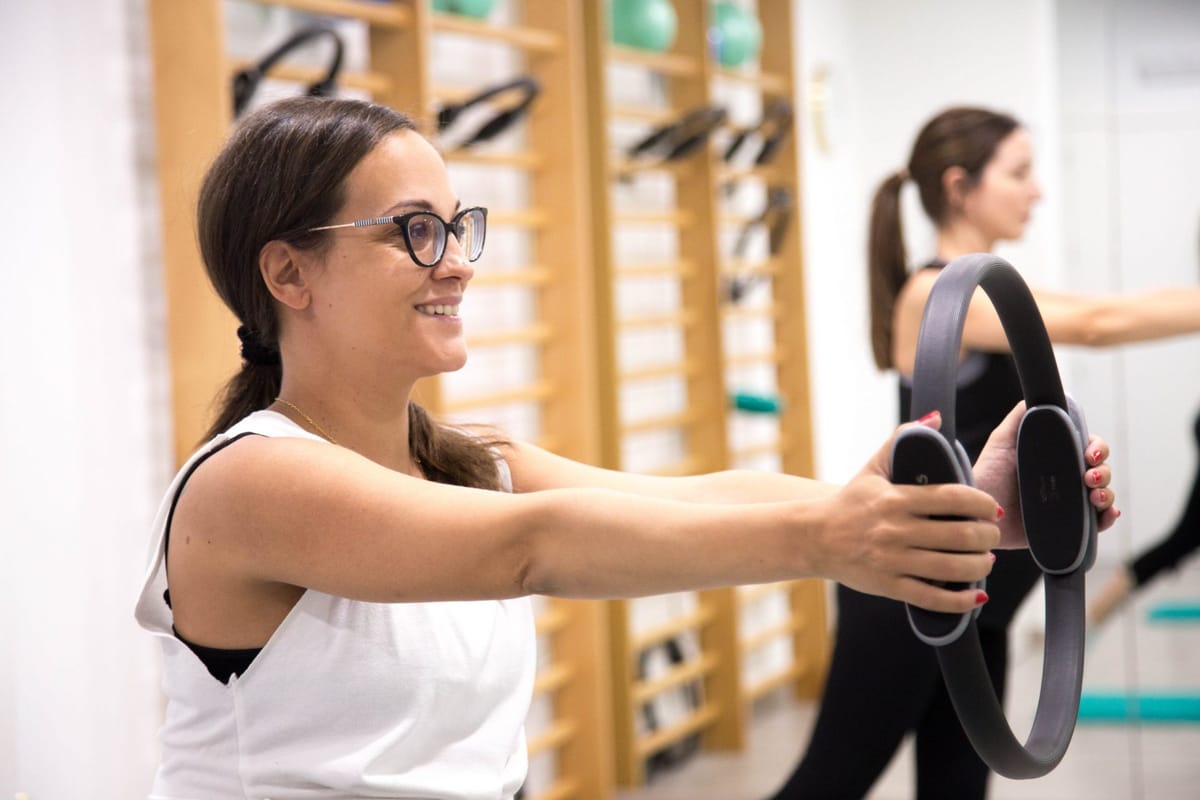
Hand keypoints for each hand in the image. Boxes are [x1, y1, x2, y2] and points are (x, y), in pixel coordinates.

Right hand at [811, 414, 1000, 613]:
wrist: (812, 537)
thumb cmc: (848, 502)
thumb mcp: (872, 469)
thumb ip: (901, 440)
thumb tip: (935, 419)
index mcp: (895, 498)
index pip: (951, 498)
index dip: (982, 503)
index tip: (992, 508)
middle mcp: (894, 530)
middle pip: (959, 535)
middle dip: (987, 536)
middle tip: (993, 535)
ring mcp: (891, 560)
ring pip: (950, 568)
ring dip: (979, 566)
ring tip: (986, 561)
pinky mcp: (887, 586)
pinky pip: (931, 597)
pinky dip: (958, 600)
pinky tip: (974, 597)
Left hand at [973, 402, 1119, 548]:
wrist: (977, 512)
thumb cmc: (986, 475)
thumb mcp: (1002, 440)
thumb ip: (1020, 417)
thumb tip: (1037, 395)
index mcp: (1055, 458)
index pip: (1088, 448)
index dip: (1097, 448)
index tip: (1090, 453)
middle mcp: (1064, 479)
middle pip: (1100, 470)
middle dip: (1104, 472)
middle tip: (1090, 476)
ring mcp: (1067, 504)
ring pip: (1103, 495)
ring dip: (1107, 494)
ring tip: (1094, 496)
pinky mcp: (1066, 528)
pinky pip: (1096, 524)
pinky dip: (1108, 517)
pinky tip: (1108, 513)